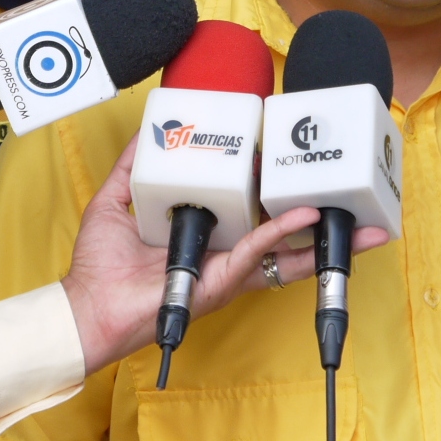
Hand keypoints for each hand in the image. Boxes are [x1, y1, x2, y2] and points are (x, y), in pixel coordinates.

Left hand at [63, 139, 389, 374]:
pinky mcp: (222, 282)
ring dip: (320, 231)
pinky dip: (280, 233)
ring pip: (283, 247)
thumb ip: (134, 167)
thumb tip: (148, 132)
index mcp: (207, 233)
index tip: (296, 164)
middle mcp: (223, 252)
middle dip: (320, 218)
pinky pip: (258, 254)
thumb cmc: (100, 269)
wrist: (88, 307)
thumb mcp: (116, 202)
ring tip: (353, 214)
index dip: (276, 190)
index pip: (251, 210)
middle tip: (346, 191)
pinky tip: (303, 217)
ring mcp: (227, 269)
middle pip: (281, 232)